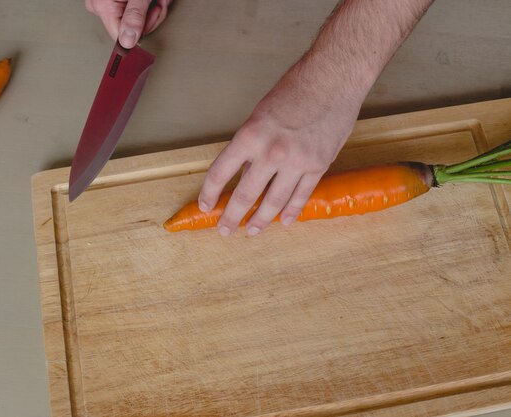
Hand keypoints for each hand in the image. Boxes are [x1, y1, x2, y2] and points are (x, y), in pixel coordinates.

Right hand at [84, 0, 171, 47]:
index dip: (143, 28)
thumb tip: (128, 40)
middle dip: (152, 15)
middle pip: (130, 29)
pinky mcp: (111, 2)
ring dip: (152, 8)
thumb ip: (135, 16)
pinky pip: (131, 12)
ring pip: (135, 21)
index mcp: (103, 5)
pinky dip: (146, 4)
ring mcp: (105, 4)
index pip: (122, 37)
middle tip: (159, 0)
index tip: (155, 12)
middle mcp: (99, 6)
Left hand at [198, 60, 363, 236]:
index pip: (221, 173)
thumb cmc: (294, 90)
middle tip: (224, 230)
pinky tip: (283, 222)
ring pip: (274, 202)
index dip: (210, 193)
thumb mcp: (260, 115)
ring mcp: (297, 162)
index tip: (206, 205)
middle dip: (232, 216)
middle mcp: (271, 152)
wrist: (333, 79)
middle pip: (246, 195)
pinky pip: (301, 196)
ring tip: (251, 231)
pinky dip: (291, 211)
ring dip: (260, 220)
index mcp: (250, 136)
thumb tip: (245, 174)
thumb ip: (252, 146)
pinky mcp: (319, 165)